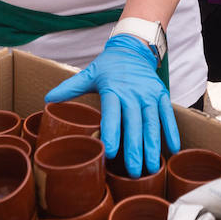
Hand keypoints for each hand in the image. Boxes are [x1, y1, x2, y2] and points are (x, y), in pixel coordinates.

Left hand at [45, 35, 179, 176]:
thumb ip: (70, 88)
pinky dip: (171, 132)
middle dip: (135, 149)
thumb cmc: (109, 66)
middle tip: (133, 171)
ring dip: (152, 146)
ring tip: (152, 168)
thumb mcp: (89, 74)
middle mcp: (133, 93)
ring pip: (152, 123)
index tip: (112, 153)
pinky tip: (173, 149)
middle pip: (134, 124)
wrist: (133, 47)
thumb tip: (48, 99)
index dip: (113, 133)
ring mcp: (149, 94)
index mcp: (113, 90)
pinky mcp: (161, 94)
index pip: (112, 114)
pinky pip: (167, 115)